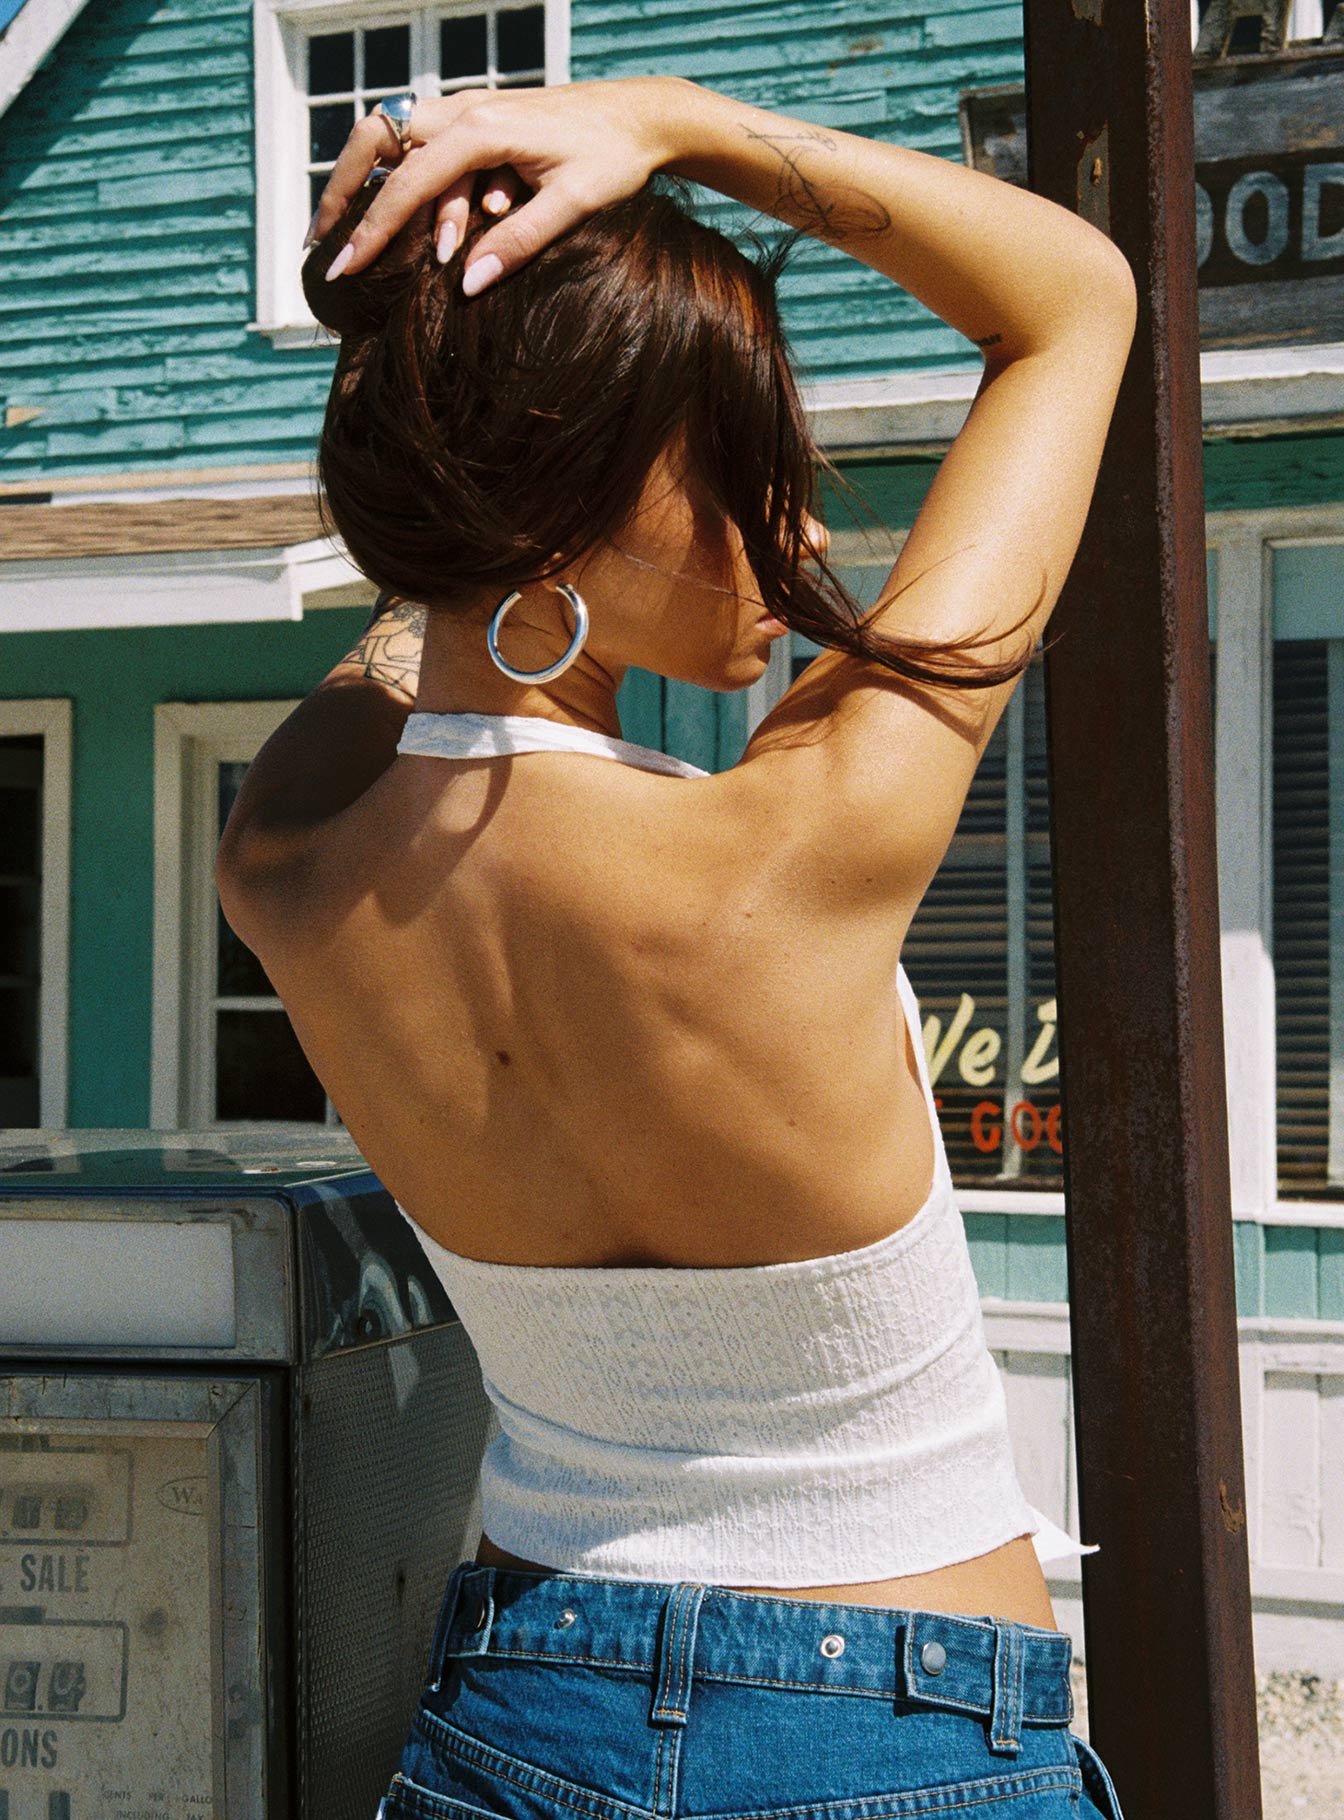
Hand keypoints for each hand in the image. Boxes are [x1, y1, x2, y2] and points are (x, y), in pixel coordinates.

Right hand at [310, 76, 685, 295]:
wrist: (643, 117)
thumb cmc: (614, 160)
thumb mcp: (572, 206)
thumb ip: (518, 243)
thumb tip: (463, 285)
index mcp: (482, 128)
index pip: (408, 182)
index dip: (372, 229)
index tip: (344, 270)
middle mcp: (465, 108)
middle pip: (375, 137)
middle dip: (343, 189)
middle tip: (322, 241)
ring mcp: (467, 108)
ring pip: (393, 138)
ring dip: (375, 188)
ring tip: (361, 243)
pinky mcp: (476, 118)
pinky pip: (424, 146)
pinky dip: (409, 182)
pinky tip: (415, 225)